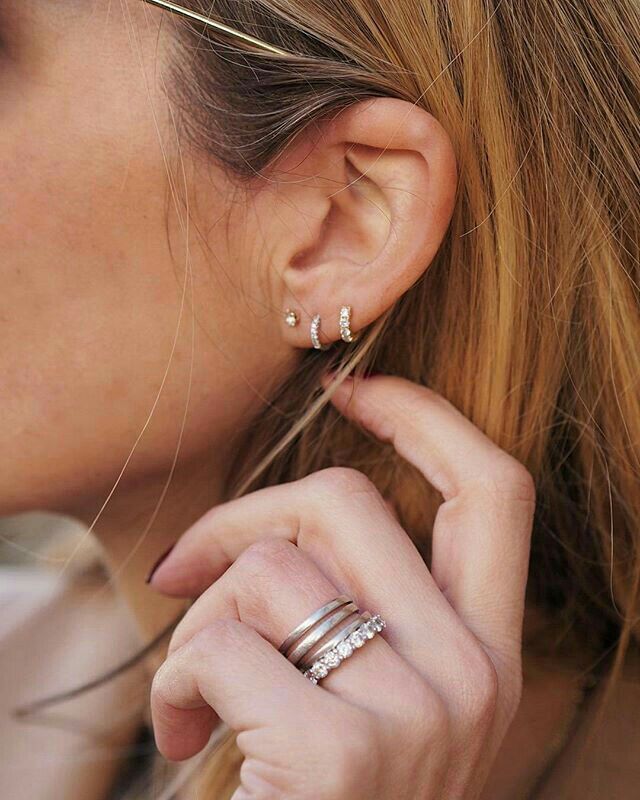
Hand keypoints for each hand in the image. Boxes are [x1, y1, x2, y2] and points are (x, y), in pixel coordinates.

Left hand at [147, 374, 535, 798]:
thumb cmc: (326, 799)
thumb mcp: (376, 698)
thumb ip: (361, 607)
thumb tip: (277, 522)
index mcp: (487, 653)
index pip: (493, 490)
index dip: (426, 419)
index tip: (354, 390)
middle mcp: (473, 677)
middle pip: (347, 501)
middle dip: (242, 514)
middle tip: (187, 567)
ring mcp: (416, 716)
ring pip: (271, 568)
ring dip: (201, 621)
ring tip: (193, 692)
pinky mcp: (337, 755)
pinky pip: (221, 645)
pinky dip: (175, 683)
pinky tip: (183, 738)